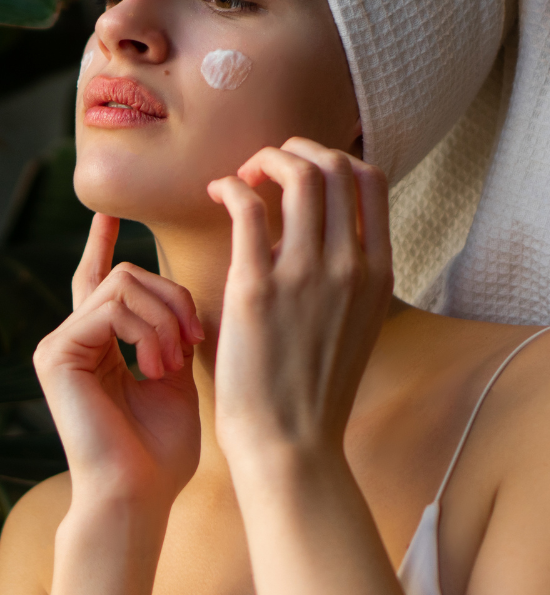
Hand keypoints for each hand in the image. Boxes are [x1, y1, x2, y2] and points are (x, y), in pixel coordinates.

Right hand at [33, 214, 203, 512]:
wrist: (138, 498)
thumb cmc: (161, 452)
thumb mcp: (176, 379)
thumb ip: (171, 334)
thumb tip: (181, 294)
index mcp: (97, 345)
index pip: (100, 281)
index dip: (103, 243)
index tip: (109, 213)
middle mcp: (72, 338)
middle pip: (127, 275)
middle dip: (172, 299)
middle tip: (193, 342)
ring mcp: (59, 344)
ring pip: (123, 283)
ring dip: (165, 318)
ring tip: (174, 364)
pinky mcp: (56, 352)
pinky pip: (111, 305)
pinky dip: (147, 329)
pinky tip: (157, 366)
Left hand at [207, 138, 392, 466]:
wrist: (289, 445)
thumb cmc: (308, 390)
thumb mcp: (349, 325)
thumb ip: (341, 276)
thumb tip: (308, 233)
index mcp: (377, 272)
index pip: (371, 180)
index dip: (333, 159)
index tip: (298, 172)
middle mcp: (350, 265)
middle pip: (336, 165)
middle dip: (297, 150)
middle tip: (264, 166)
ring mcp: (307, 274)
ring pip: (298, 173)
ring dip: (265, 160)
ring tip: (241, 178)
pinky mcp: (258, 287)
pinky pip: (248, 206)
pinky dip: (231, 185)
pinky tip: (217, 193)